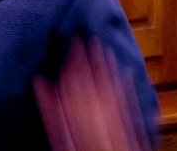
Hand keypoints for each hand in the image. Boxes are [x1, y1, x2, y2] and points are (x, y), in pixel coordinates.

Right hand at [33, 37, 151, 150]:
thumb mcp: (60, 145)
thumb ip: (51, 116)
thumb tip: (39, 82)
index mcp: (81, 132)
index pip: (75, 92)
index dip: (73, 67)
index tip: (71, 44)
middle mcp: (103, 131)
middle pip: (96, 93)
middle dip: (92, 64)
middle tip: (88, 38)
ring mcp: (122, 137)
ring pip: (115, 99)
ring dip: (110, 73)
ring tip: (105, 50)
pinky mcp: (137, 144)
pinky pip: (132, 114)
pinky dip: (128, 93)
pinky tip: (126, 76)